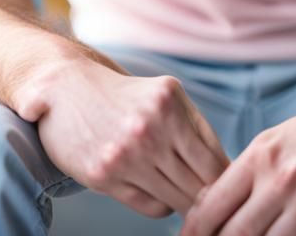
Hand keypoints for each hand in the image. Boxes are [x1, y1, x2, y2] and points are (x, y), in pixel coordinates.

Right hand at [14, 54, 230, 218]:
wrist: (66, 89)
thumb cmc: (125, 95)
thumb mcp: (166, 96)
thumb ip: (197, 128)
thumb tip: (228, 172)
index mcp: (169, 106)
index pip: (215, 162)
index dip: (227, 181)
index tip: (229, 188)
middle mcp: (148, 131)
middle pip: (198, 186)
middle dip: (209, 196)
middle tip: (212, 201)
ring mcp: (124, 156)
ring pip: (176, 200)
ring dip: (184, 200)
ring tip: (183, 192)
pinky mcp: (103, 177)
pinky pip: (152, 207)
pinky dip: (161, 203)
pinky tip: (155, 188)